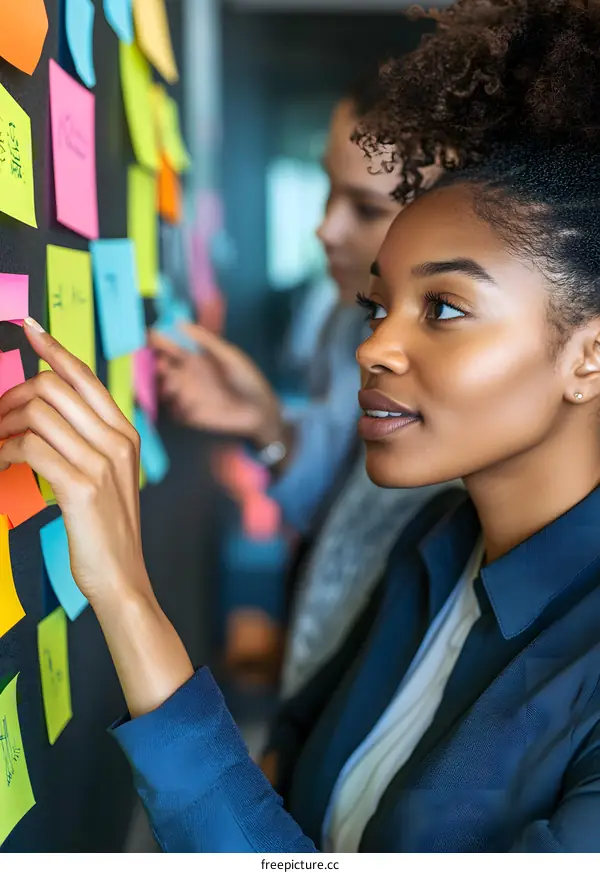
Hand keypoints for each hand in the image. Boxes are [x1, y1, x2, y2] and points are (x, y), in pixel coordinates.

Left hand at [0, 319, 148, 607]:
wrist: (122, 579)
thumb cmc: (107, 530)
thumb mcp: (109, 477)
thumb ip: (88, 440)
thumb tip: (45, 409)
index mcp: (126, 434)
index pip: (85, 376)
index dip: (54, 348)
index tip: (29, 327)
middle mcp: (118, 441)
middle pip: (55, 386)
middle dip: (14, 394)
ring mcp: (102, 463)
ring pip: (38, 414)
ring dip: (3, 424)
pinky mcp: (81, 487)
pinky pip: (29, 447)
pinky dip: (4, 450)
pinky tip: (0, 463)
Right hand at [150, 323, 283, 447]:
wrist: (259, 411)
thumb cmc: (247, 379)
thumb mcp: (230, 356)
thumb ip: (207, 341)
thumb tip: (181, 323)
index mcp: (194, 358)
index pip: (169, 347)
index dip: (157, 341)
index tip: (149, 337)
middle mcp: (186, 376)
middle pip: (159, 368)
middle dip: (154, 365)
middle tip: (162, 366)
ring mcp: (186, 396)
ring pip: (162, 390)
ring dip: (163, 387)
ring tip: (173, 386)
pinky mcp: (189, 416)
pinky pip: (173, 411)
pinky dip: (175, 408)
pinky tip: (187, 405)